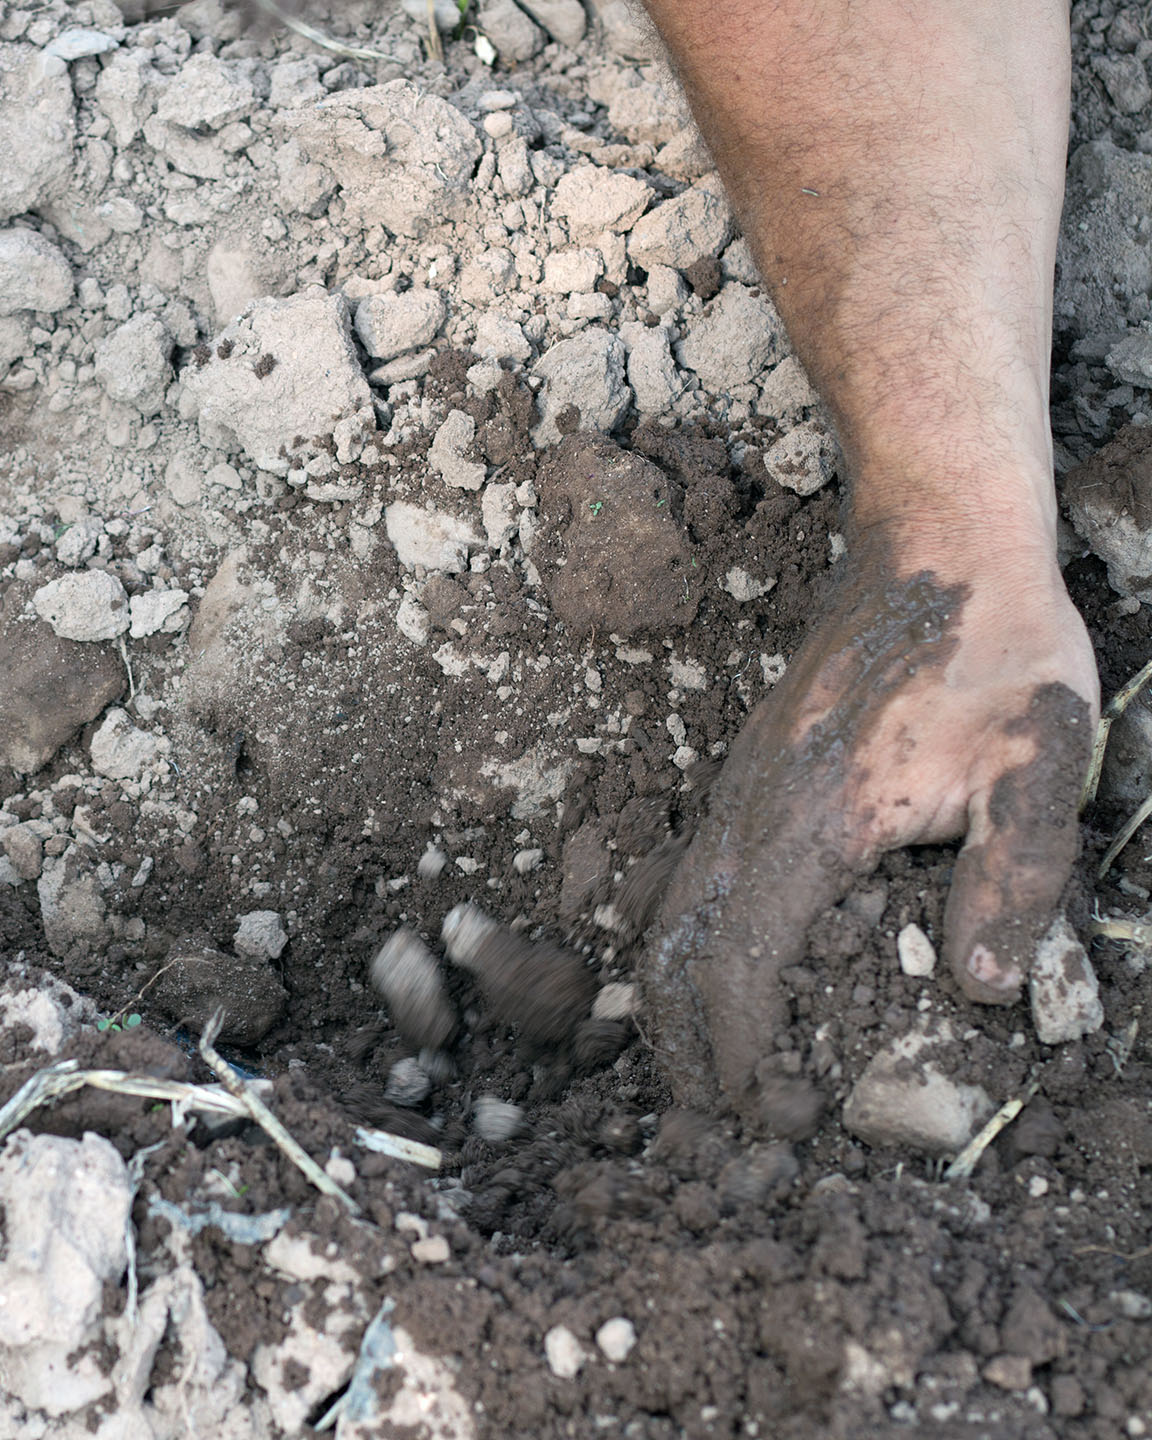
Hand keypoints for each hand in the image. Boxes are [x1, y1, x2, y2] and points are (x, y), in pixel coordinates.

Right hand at [640, 524, 1095, 1123]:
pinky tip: (707, 970)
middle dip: (682, 1048)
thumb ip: (1014, 878)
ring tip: (701, 1069)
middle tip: (715, 1125)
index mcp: (812, 824)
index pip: (738, 966)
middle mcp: (749, 811)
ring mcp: (736, 787)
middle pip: (671, 950)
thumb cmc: (997, 646)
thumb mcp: (1042, 762)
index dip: (743, 1056)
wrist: (937, 539)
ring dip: (669, 996)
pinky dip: (678, 941)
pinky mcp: (745, 772)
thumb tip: (979, 993)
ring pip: (664, 910)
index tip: (771, 1118)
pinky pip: (681, 873)